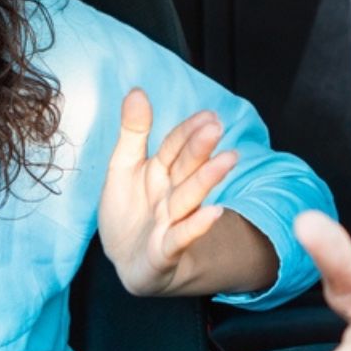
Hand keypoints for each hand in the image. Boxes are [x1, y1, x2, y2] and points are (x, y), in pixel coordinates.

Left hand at [98, 89, 236, 295]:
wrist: (127, 260)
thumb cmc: (129, 210)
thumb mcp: (123, 167)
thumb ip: (133, 132)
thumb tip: (137, 90)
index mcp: (161, 171)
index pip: (175, 147)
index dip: (188, 131)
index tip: (208, 115)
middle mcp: (171, 193)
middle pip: (186, 168)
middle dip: (200, 148)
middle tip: (216, 127)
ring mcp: (170, 221)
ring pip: (189, 197)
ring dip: (208, 179)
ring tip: (227, 161)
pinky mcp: (165, 250)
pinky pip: (181, 237)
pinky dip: (196, 226)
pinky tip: (214, 213)